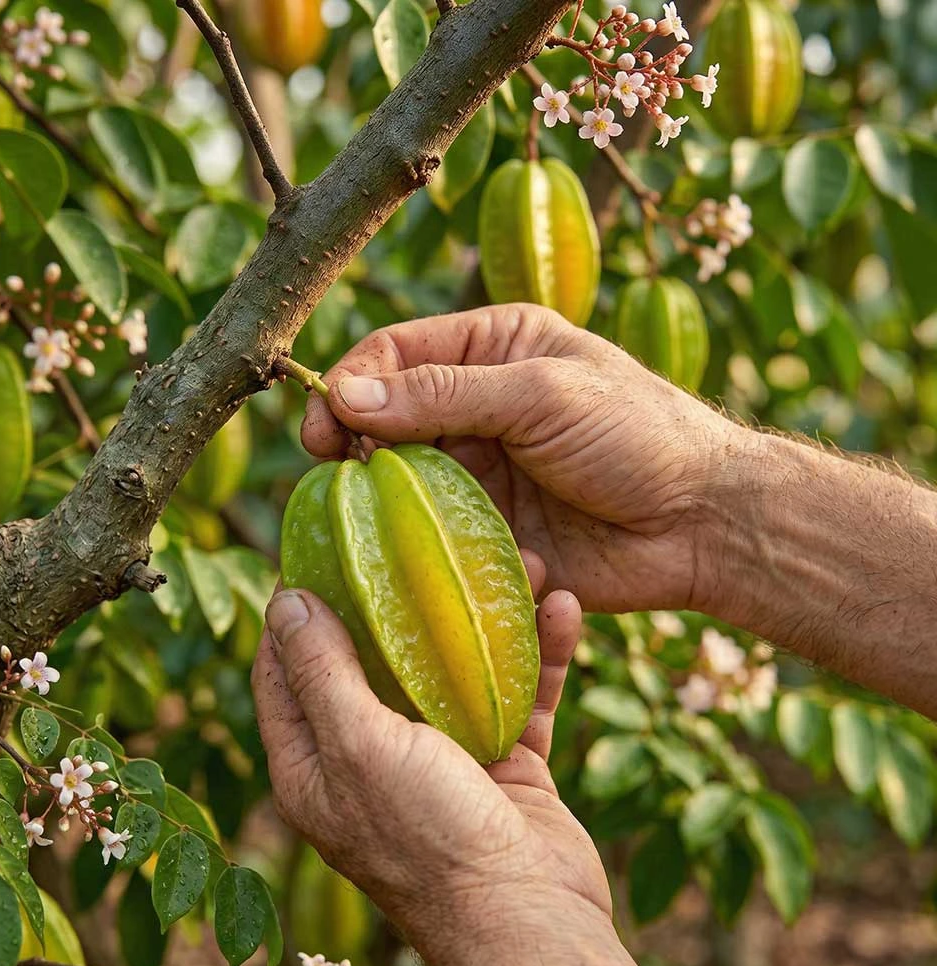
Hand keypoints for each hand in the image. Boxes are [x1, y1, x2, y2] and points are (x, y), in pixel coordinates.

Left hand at [250, 552, 610, 928]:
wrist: (532, 926)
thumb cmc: (428, 841)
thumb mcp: (359, 748)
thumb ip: (322, 673)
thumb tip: (284, 601)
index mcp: (315, 765)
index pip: (284, 673)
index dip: (293, 612)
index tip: (317, 550)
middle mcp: (371, 760)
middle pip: (374, 660)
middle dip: (399, 598)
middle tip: (415, 535)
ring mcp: (441, 761)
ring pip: (455, 669)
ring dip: (483, 618)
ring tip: (515, 558)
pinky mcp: (504, 763)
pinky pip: (519, 695)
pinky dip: (540, 655)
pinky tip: (563, 606)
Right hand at [302, 303, 748, 613]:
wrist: (704, 523)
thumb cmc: (639, 435)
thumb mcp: (541, 393)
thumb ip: (443, 394)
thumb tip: (345, 393)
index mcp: (495, 349)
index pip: (398, 353)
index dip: (353, 381)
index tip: (324, 420)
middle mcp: (480, 407)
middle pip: (388, 417)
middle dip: (355, 442)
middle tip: (331, 470)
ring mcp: (482, 472)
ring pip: (402, 480)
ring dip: (380, 496)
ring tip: (362, 515)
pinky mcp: (488, 532)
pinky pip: (434, 535)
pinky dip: (416, 542)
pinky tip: (405, 553)